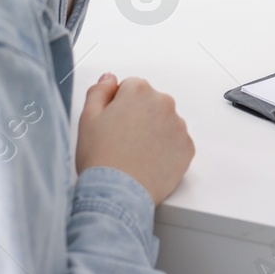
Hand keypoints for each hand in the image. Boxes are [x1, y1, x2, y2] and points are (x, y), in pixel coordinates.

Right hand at [75, 74, 194, 204]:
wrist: (117, 194)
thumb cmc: (101, 158)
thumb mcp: (87, 118)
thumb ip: (99, 91)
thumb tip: (110, 79)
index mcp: (139, 91)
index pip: (130, 87)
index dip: (118, 106)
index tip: (113, 123)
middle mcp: (164, 103)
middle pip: (150, 103)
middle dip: (139, 116)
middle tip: (122, 141)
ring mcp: (179, 126)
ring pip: (165, 122)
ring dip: (154, 132)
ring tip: (136, 154)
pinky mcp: (187, 148)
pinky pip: (177, 143)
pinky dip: (166, 150)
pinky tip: (149, 162)